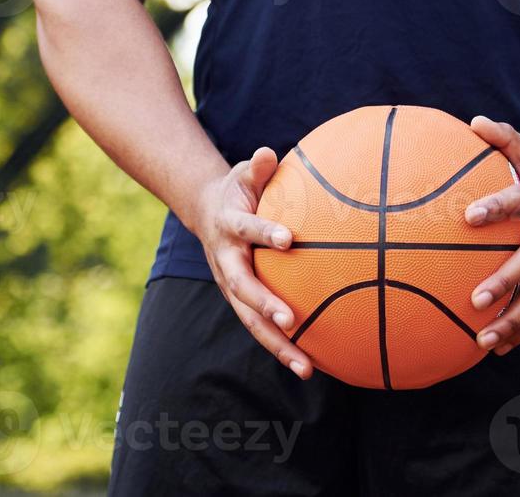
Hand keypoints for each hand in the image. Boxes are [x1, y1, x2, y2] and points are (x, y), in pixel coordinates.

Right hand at [190, 147, 313, 378]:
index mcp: (229, 226)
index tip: (287, 238)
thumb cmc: (238, 189)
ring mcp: (232, 285)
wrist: (208, 212)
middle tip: (290, 320)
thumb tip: (268, 152)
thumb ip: (258, 167)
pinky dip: (283, 348)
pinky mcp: (240, 302)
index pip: (246, 229)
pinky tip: (311, 367)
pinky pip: (261, 327)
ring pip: (251, 319)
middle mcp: (226, 261)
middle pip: (242, 289)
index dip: (263, 232)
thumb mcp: (244, 173)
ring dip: (278, 344)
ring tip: (306, 367)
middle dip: (264, 306)